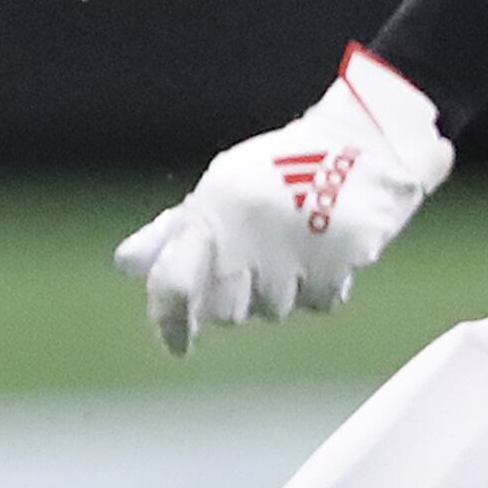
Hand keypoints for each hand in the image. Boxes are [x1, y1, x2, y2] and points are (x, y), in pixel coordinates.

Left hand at [115, 47, 452, 355]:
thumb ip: (172, 232)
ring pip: (274, 310)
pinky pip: (320, 302)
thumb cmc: (277, 170)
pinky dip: (321, 283)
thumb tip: (126, 265)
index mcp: (210, 216)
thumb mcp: (219, 189)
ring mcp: (293, 255)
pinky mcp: (338, 265)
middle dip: (234, 296)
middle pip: (226, 312)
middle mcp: (247, 240)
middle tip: (256, 255)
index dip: (169, 321)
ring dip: (281, 288)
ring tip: (294, 239)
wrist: (361, 142)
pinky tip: (325, 247)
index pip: (174, 283)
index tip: (176, 345)